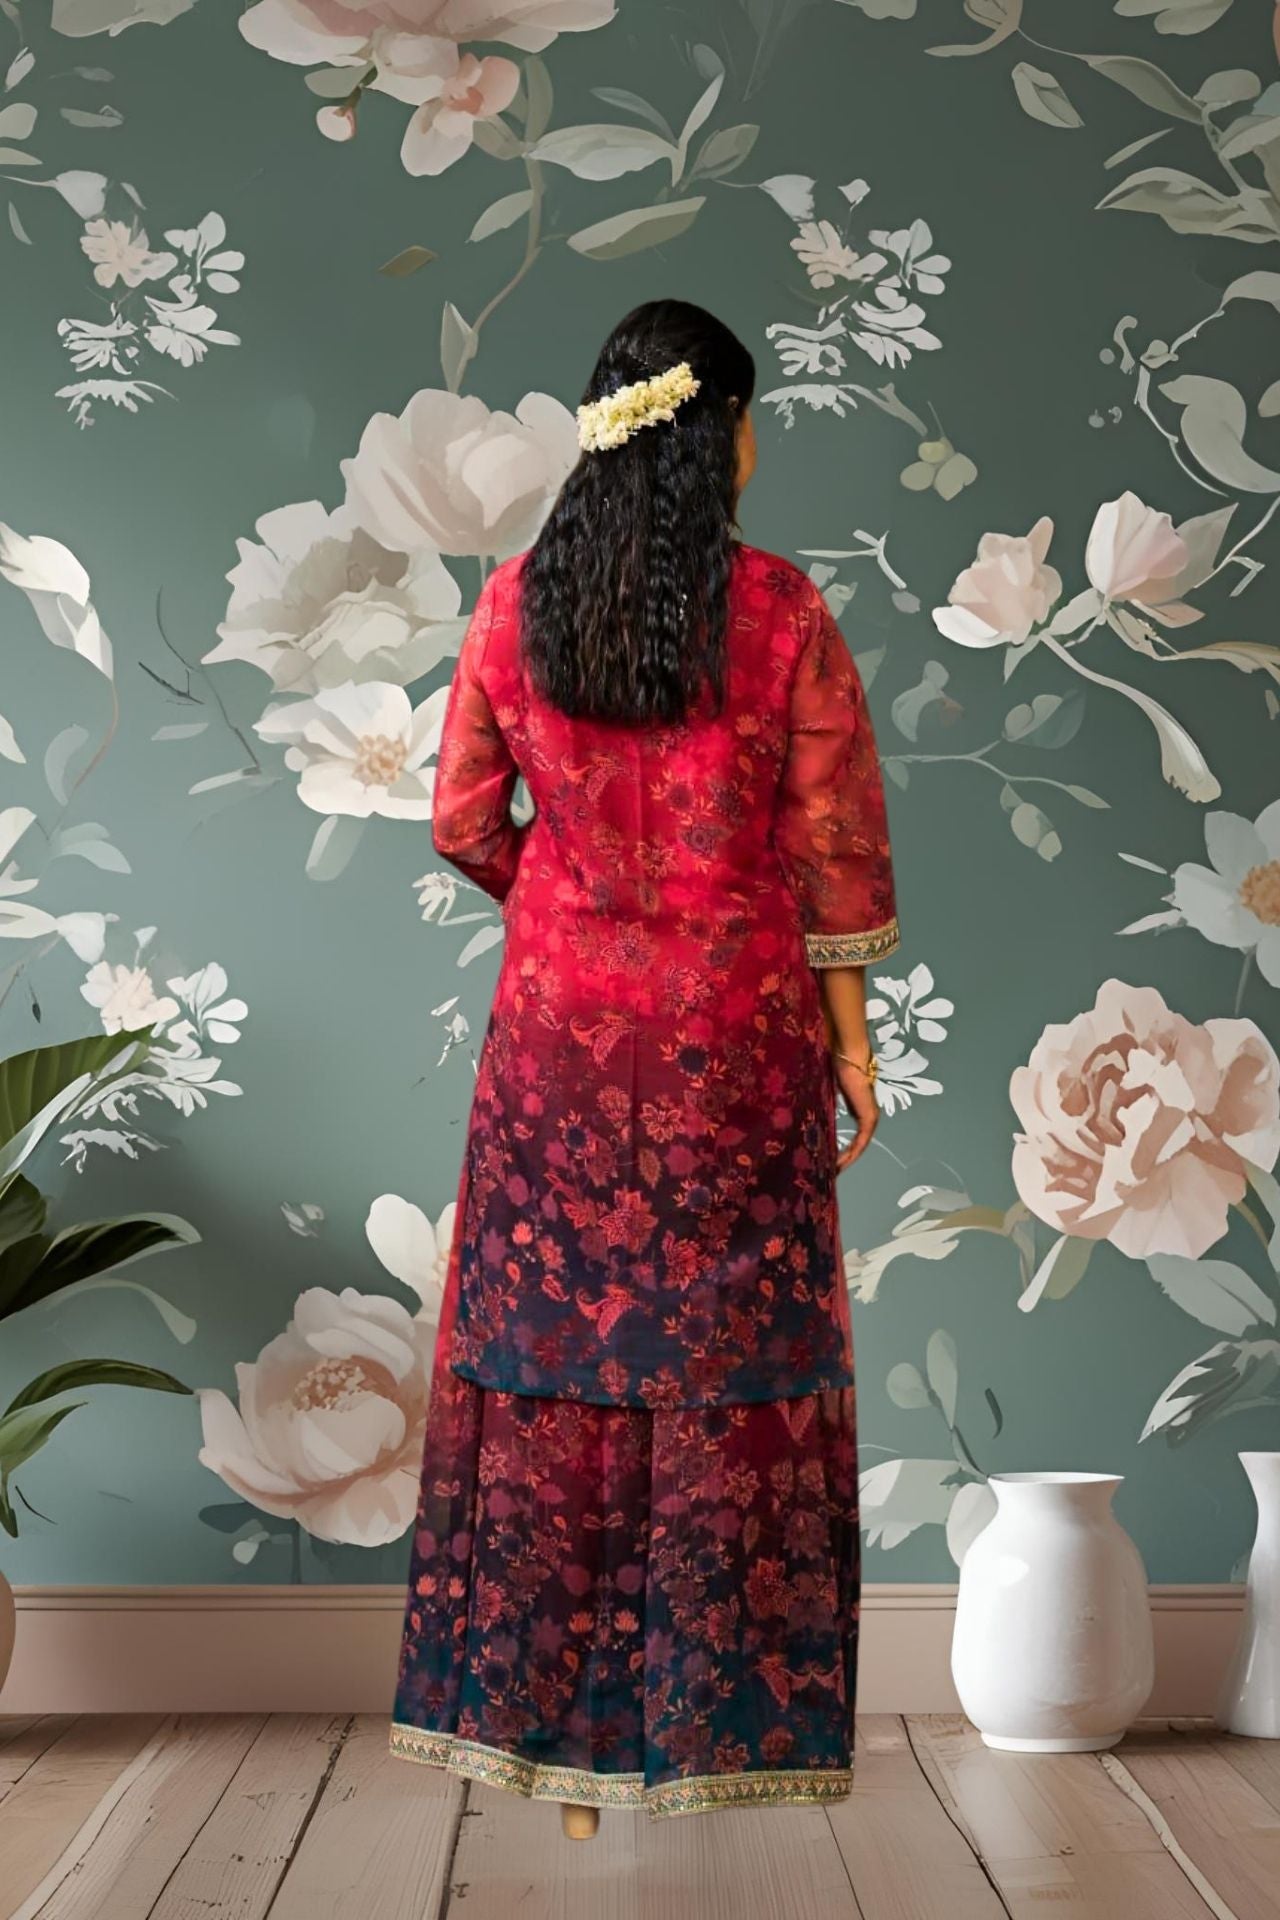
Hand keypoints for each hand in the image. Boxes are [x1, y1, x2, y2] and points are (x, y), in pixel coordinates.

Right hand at [832, 1052, 878, 1168]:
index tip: (826, 1160)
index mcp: (858, 1109)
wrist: (848, 1058)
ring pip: (858, 1146)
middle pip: (855, 1144)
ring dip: (846, 1159)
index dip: (839, 1149)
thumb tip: (810, 1114)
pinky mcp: (869, 1119)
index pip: (851, 1134)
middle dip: (842, 1159)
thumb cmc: (837, 1068)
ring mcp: (870, 1118)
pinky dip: (851, 1153)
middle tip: (828, 1172)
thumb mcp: (828, 1092)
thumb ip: (825, 1104)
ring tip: (832, 1172)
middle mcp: (867, 1116)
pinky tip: (840, 1162)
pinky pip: (861, 1142)